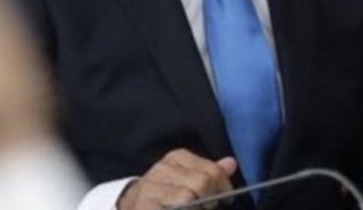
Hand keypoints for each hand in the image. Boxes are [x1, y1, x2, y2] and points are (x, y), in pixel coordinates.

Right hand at [117, 149, 236, 209]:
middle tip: (205, 207)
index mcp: (176, 158)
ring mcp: (151, 188)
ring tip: (191, 209)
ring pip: (189, 199)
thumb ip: (210, 173)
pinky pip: (179, 207)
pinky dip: (186, 209)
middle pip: (202, 183)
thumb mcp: (187, 179)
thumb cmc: (166, 194)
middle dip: (210, 200)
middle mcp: (162, 169)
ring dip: (197, 207)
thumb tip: (231, 163)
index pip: (211, 171)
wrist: (130, 205)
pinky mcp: (146, 206)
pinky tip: (179, 209)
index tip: (226, 198)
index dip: (223, 188)